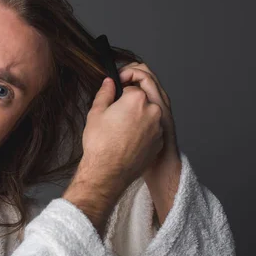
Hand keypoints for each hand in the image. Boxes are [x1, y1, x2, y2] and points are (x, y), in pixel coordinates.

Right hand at [63, 74, 164, 234]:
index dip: (119, 91)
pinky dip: (142, 131)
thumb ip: (105, 93)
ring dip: (136, 118)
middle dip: (129, 104)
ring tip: (119, 130)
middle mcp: (153, 110)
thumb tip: (109, 83)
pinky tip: (127, 140)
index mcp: (137, 99)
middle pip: (142, 100)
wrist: (108, 172)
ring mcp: (158, 127)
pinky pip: (151, 130)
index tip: (112, 98)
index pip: (130, 86)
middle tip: (114, 115)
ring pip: (148, 115)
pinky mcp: (159, 142)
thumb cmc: (100, 143)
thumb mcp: (96, 112)